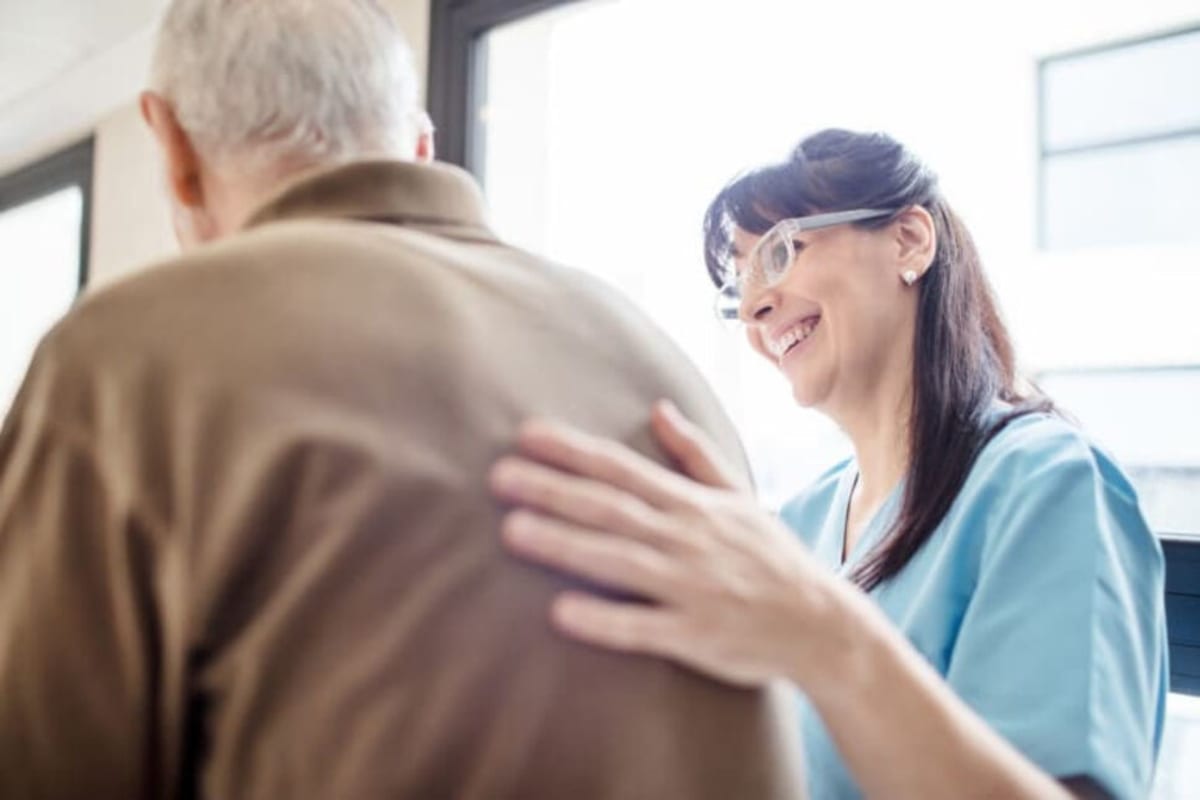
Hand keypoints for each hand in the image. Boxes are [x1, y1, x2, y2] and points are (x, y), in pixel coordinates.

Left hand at [489, 400, 847, 688]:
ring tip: (512, 532)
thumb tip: (659, 407)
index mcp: (692, 504)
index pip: (623, 469)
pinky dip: (604, 618)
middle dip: (554, 490)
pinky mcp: (695, 635)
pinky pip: (643, 626)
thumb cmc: (772, 558)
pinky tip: (560, 612)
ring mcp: (690, 586)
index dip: (573, 451)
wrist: (822, 626)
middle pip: (611, 508)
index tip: (526, 435)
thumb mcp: (739, 495)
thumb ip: (695, 454)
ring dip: (565, 544)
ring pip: (619, 560)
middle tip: (499, 477)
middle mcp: (687, 538)